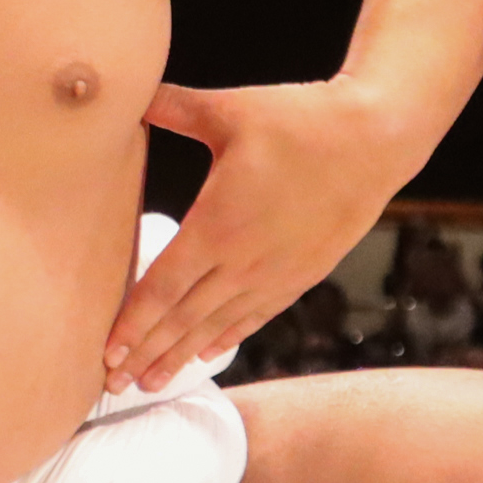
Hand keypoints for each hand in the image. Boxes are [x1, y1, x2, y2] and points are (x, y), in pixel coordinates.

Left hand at [104, 81, 423, 395]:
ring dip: (181, 356)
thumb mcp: (231, 110)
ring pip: (217, 326)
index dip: (133, 322)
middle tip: (113, 385)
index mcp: (218, 224)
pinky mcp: (301, 274)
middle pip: (184, 318)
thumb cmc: (302, 120)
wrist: (376, 140)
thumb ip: (175, 108)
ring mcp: (275, 273)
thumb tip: (132, 97)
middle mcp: (244, 260)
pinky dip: (228, 337)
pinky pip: (256, 315)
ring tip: (150, 382)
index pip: (163, 287)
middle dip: (146, 353)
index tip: (107, 351)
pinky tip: (208, 353)